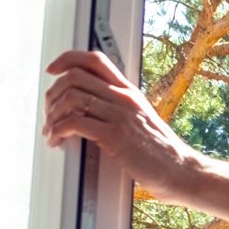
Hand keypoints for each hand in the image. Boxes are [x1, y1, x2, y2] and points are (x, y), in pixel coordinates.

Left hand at [42, 50, 205, 201]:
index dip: (67, 59)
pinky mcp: (115, 136)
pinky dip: (58, 130)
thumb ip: (118, 108)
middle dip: (52, 94)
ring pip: (71, 97)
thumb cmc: (159, 150)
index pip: (95, 59)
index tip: (53, 70)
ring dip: (52, 115)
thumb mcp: (140, 118)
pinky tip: (58, 140)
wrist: (179, 169)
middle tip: (49, 113)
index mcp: (128, 91)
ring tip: (51, 131)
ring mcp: (120, 115)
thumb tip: (88, 106)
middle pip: (75, 76)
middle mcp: (123, 97)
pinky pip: (75, 122)